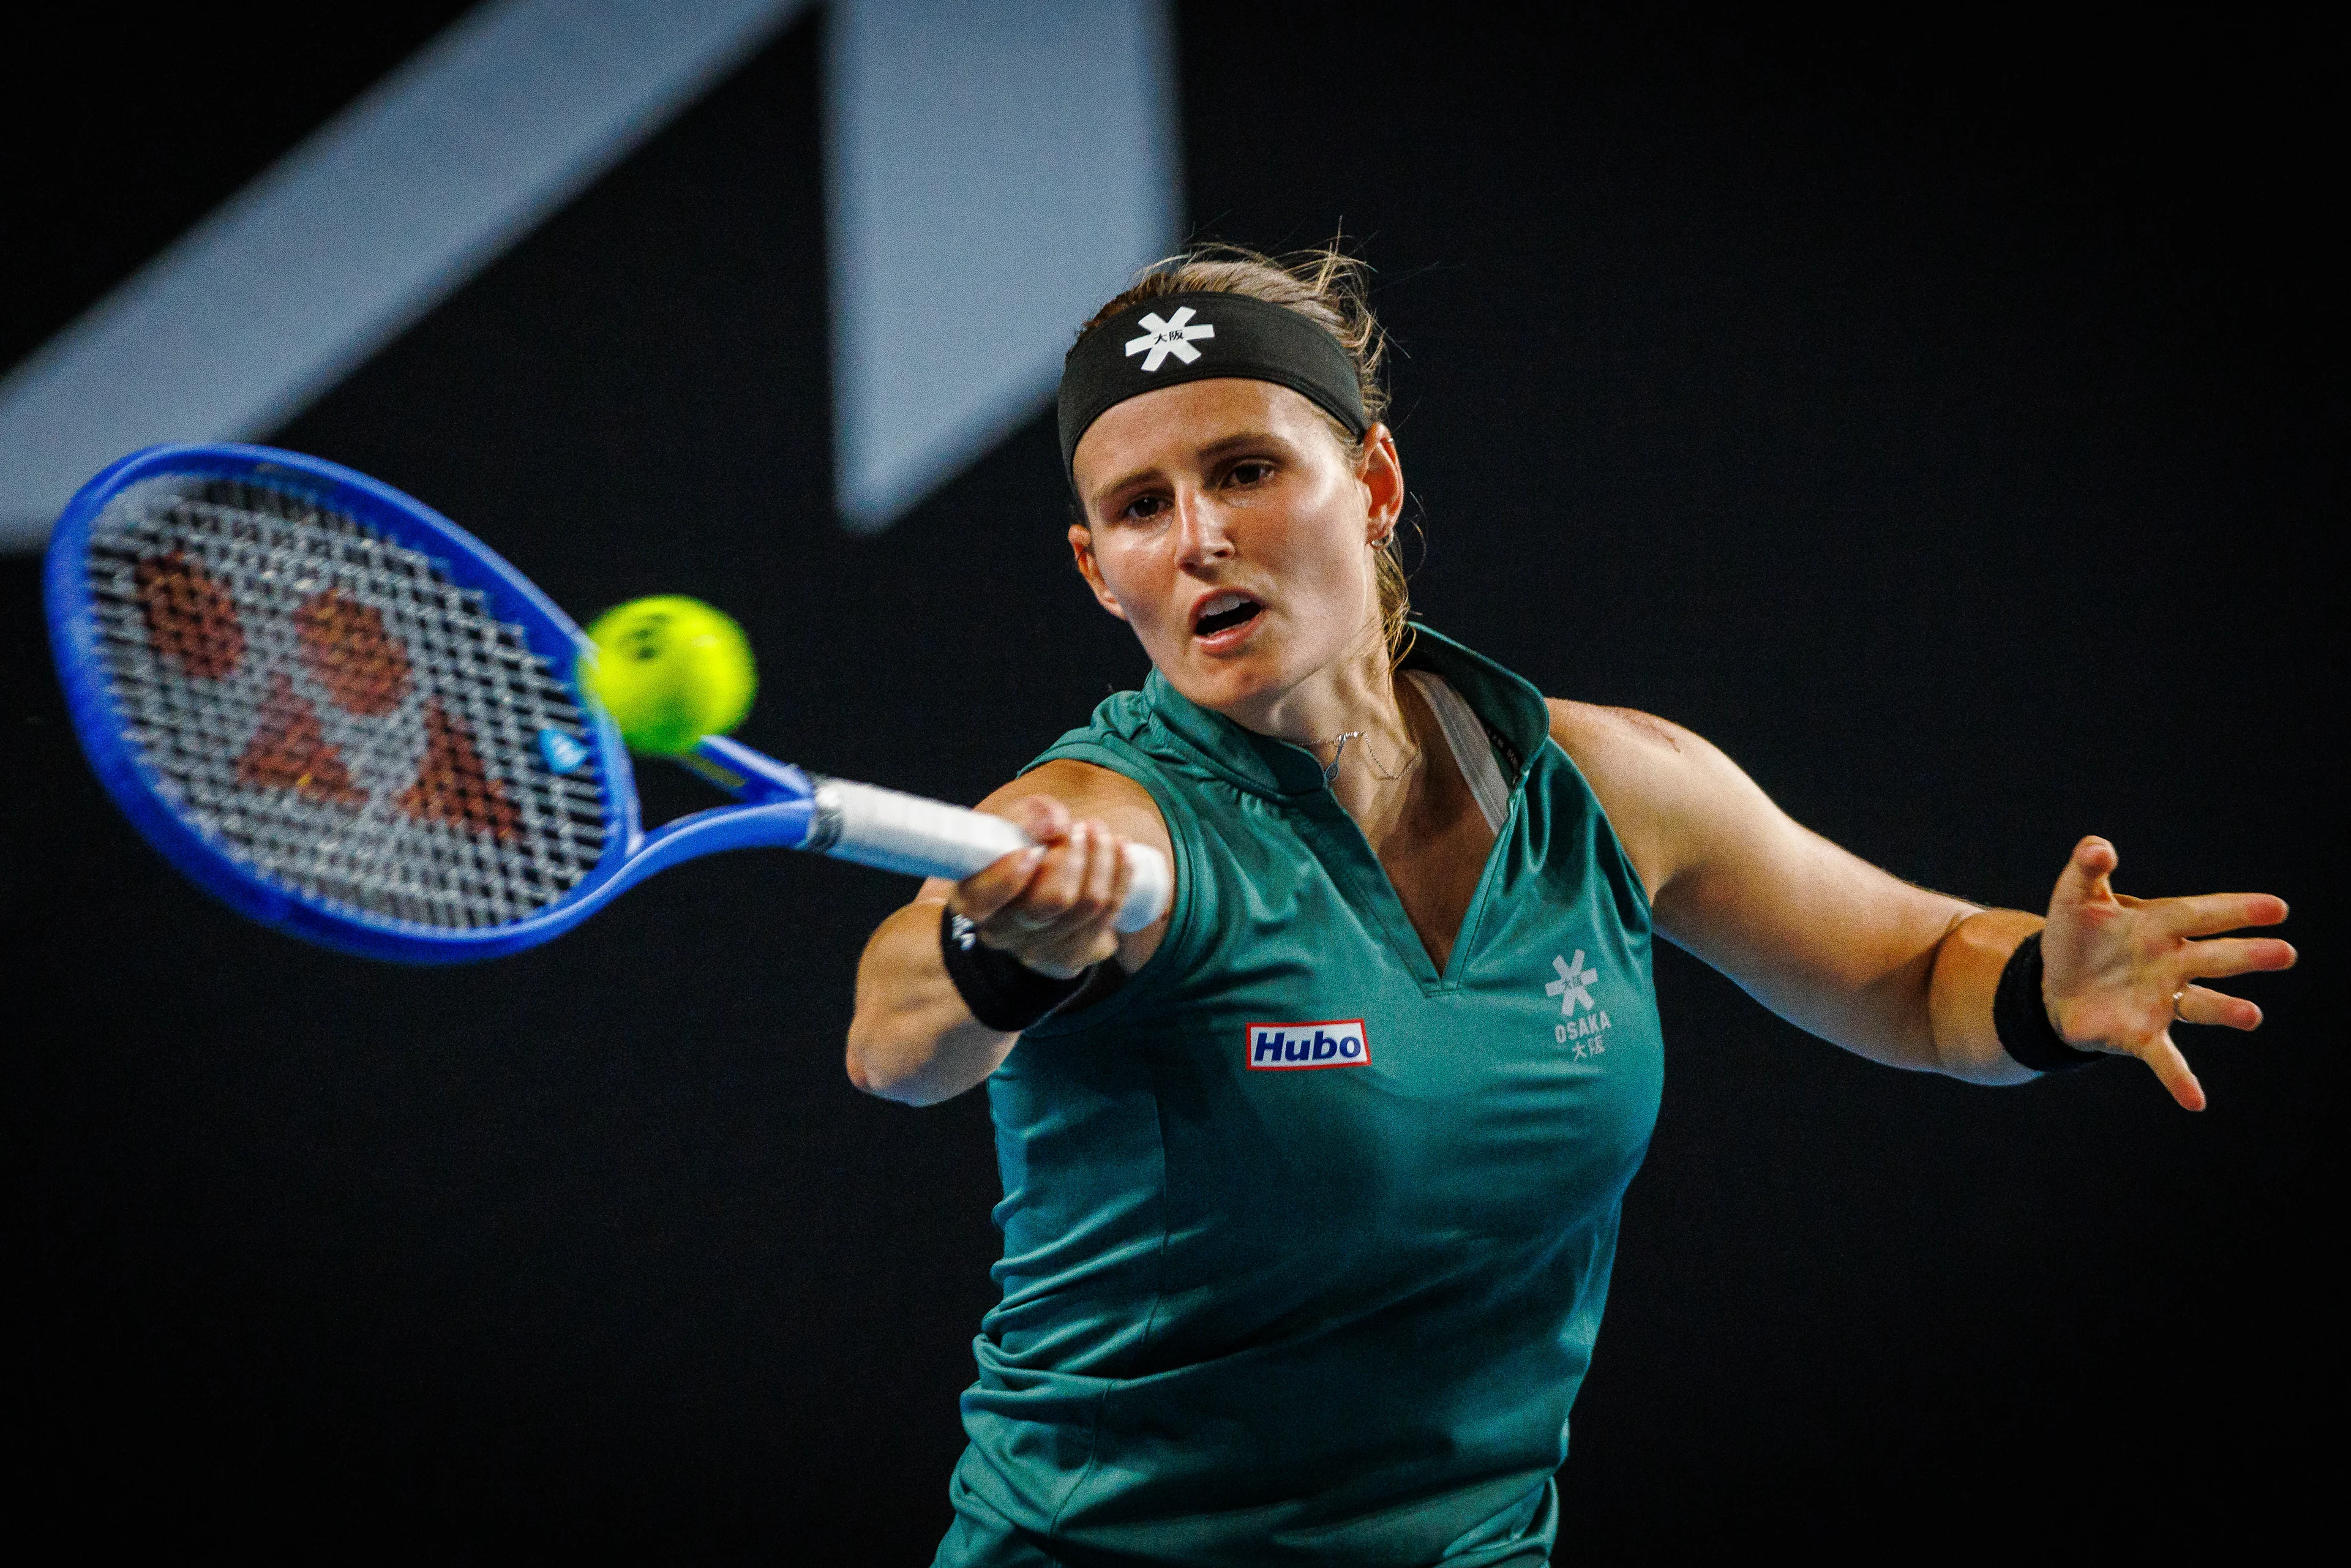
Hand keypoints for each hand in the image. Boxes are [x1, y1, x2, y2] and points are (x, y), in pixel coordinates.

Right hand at [947, 795, 1134, 979]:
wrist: (1038, 883)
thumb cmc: (1020, 846)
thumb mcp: (1014, 822)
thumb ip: (1028, 815)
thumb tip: (1054, 825)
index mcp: (973, 898)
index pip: (983, 901)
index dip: (1007, 879)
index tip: (1032, 850)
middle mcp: (1002, 932)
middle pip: (1050, 902)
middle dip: (1074, 856)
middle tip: (1080, 826)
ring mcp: (1038, 950)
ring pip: (1086, 906)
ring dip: (1102, 859)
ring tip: (1099, 831)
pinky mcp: (1073, 955)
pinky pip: (1109, 915)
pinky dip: (1121, 875)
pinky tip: (1121, 849)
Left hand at [2040, 836, 2295, 1110]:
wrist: (2051, 983)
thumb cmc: (2075, 936)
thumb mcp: (2075, 896)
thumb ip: (2087, 868)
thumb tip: (2098, 846)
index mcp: (2160, 924)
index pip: (2203, 913)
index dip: (2238, 910)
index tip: (2278, 908)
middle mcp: (2171, 963)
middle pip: (2214, 957)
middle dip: (2248, 955)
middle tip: (2286, 953)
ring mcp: (2161, 999)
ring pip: (2202, 1005)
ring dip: (2226, 1011)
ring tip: (2251, 1017)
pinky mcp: (2140, 1033)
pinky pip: (2165, 1059)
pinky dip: (2179, 1079)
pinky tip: (2196, 1102)